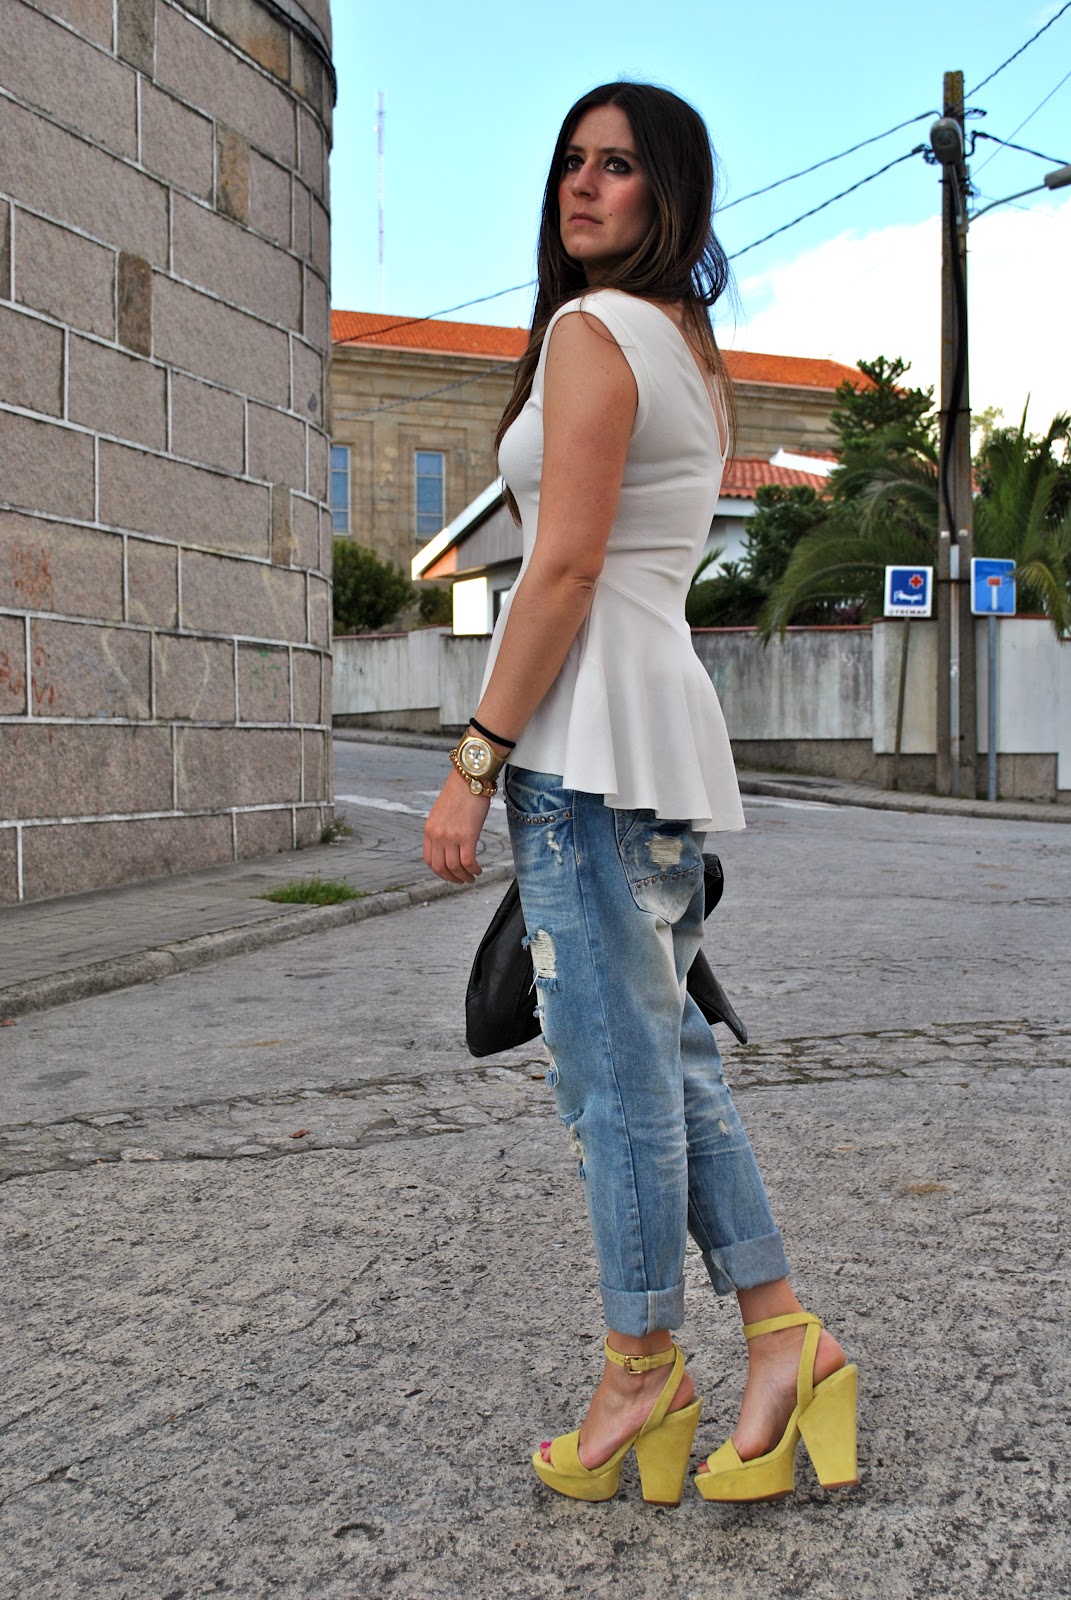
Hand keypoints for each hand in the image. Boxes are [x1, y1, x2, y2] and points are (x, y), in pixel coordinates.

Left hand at [423, 769, 491, 883]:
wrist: (470, 778)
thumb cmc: (460, 792)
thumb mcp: (442, 812)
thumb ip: (441, 829)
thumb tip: (448, 845)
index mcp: (429, 829)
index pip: (429, 860)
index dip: (439, 872)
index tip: (449, 874)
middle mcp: (437, 835)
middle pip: (440, 867)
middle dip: (451, 878)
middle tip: (461, 880)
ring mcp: (451, 836)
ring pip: (455, 867)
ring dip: (464, 877)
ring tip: (472, 877)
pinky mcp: (468, 836)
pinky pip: (468, 862)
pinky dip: (474, 870)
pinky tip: (479, 870)